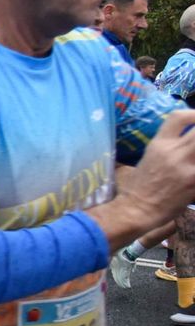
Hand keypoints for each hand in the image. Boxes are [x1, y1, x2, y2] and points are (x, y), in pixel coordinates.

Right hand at [115, 110, 194, 226]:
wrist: (136, 210)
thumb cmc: (136, 188)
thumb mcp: (146, 160)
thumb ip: (164, 148)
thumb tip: (178, 143)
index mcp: (159, 144)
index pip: (178, 117)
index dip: (193, 114)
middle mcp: (173, 152)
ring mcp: (186, 167)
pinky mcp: (194, 181)